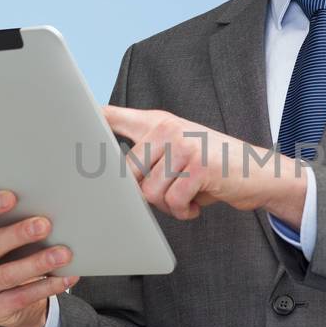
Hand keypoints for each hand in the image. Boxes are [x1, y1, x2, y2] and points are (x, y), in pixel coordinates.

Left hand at [102, 105, 307, 221]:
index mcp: (158, 122)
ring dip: (168, 205)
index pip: (115, 116)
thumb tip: (114, 180)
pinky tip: (197, 204)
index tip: (65, 115)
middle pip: (129, 172)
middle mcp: (167, 129)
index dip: (89, 118)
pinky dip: (184, 211)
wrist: (259, 173)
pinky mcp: (199, 167)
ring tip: (186, 197)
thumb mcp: (180, 151)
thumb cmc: (213, 167)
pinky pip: (173, 201)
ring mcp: (183, 145)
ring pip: (151, 191)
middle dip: (146, 194)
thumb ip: (150, 155)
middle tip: (171, 193)